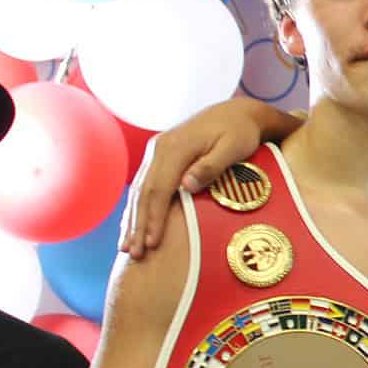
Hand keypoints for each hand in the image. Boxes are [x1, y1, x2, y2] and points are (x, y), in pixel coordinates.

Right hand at [118, 99, 290, 257]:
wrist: (236, 112)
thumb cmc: (240, 132)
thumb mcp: (234, 147)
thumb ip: (211, 166)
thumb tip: (186, 186)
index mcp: (175, 147)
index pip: (159, 189)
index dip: (154, 218)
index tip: (152, 244)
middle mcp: (159, 148)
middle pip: (144, 193)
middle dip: (138, 225)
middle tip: (134, 255)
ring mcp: (157, 152)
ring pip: (139, 191)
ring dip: (132, 220)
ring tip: (127, 249)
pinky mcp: (159, 157)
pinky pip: (143, 186)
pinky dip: (136, 208)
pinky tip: (131, 227)